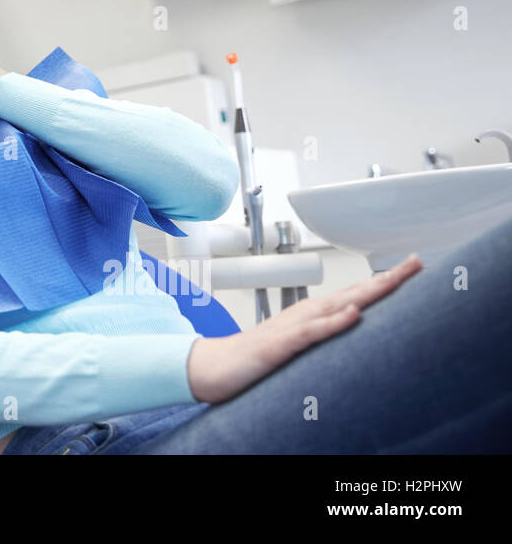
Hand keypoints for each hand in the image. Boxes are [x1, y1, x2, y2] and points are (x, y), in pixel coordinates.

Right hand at [186, 252, 424, 403]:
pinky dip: (333, 323)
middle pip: (354, 292)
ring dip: (367, 293)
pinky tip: (353, 314)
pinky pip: (311, 332)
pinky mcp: (280, 345)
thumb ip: (323, 338)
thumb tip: (353, 333)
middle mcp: (306, 315)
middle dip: (387, 279)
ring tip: (395, 280)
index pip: (356, 295)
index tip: (412, 271)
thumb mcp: (297, 348)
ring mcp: (293, 327)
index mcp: (312, 315)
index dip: (385, 283)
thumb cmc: (252, 358)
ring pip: (337, 305)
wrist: (213, 366)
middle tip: (417, 263)